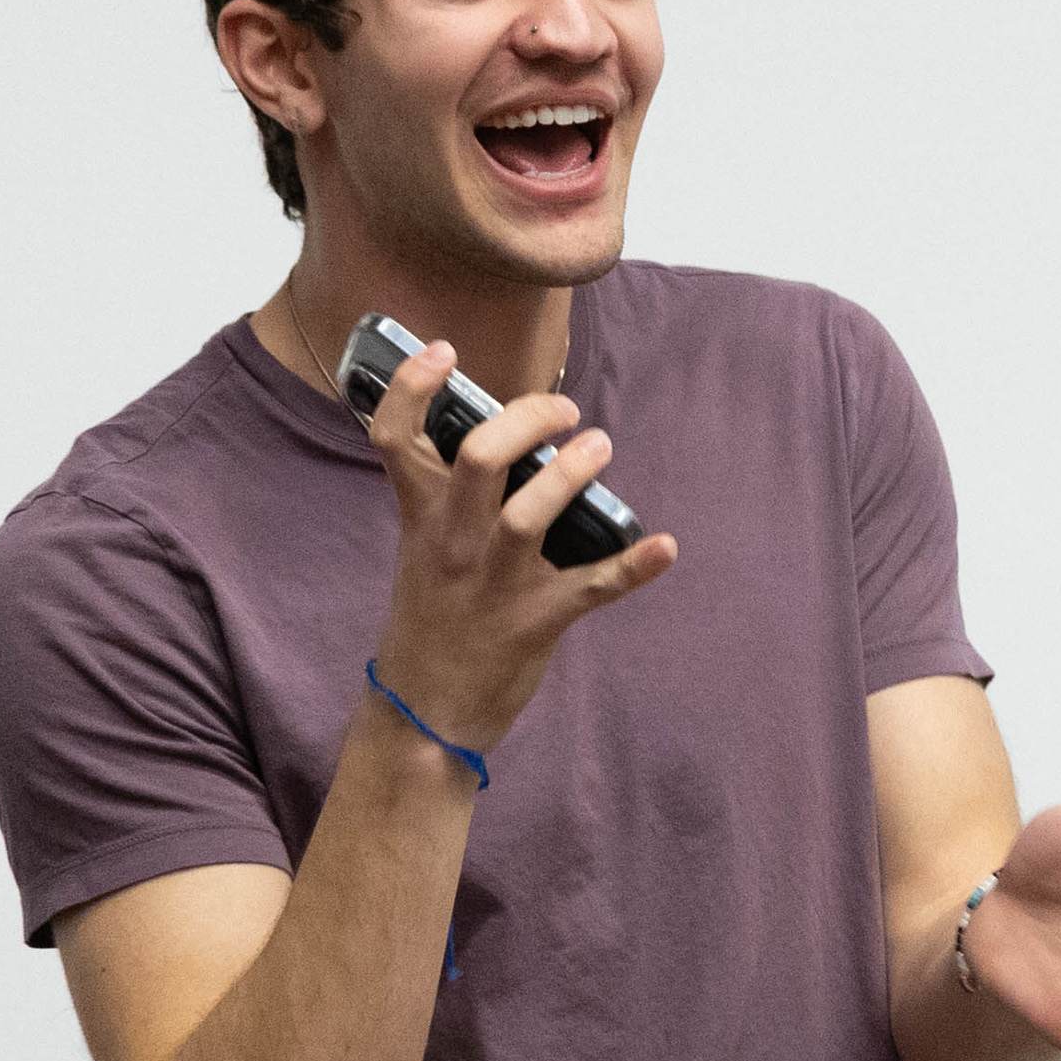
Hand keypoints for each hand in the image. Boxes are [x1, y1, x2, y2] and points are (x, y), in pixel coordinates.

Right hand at [365, 337, 677, 748]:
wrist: (425, 708)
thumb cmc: (434, 616)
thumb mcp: (424, 548)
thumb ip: (452, 496)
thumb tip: (506, 438)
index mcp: (423, 517)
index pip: (395, 437)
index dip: (414, 387)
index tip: (445, 352)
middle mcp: (453, 543)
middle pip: (479, 460)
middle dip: (526, 421)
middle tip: (566, 411)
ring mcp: (494, 583)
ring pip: (526, 517)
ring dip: (571, 476)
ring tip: (601, 447)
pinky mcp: (534, 622)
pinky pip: (590, 590)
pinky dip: (632, 567)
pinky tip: (665, 547)